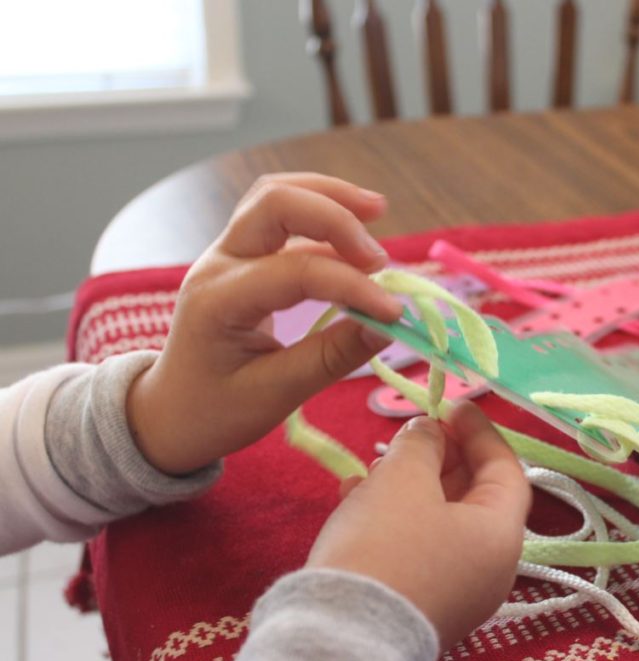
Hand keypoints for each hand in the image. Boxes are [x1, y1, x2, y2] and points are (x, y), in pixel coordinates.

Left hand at [127, 173, 403, 474]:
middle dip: (336, 218)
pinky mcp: (244, 255)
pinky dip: (321, 210)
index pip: (298, 272)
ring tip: (377, 209)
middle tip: (380, 260)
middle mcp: (218, 263)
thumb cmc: (215, 411)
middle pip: (275, 203)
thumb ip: (332, 356)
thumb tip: (389, 326)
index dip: (354, 287)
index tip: (395, 313)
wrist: (170, 414)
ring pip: (277, 195)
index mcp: (218, 301)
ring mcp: (228, 252)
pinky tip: (356, 227)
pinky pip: (281, 214)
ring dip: (329, 197)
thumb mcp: (276, 395)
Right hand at [306, 402, 530, 651]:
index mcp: (501, 536)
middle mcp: (489, 569)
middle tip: (407, 435)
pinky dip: (392, 519)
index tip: (450, 404)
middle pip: (472, 496)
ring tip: (371, 467)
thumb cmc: (385, 546)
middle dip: (437, 458)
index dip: (479, 431)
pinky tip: (354, 500)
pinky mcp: (419, 606)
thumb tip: (428, 432)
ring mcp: (455, 592)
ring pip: (438, 521)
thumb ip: (422, 444)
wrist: (340, 636)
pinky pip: (416, 549)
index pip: (505, 469)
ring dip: (408, 486)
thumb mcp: (404, 478)